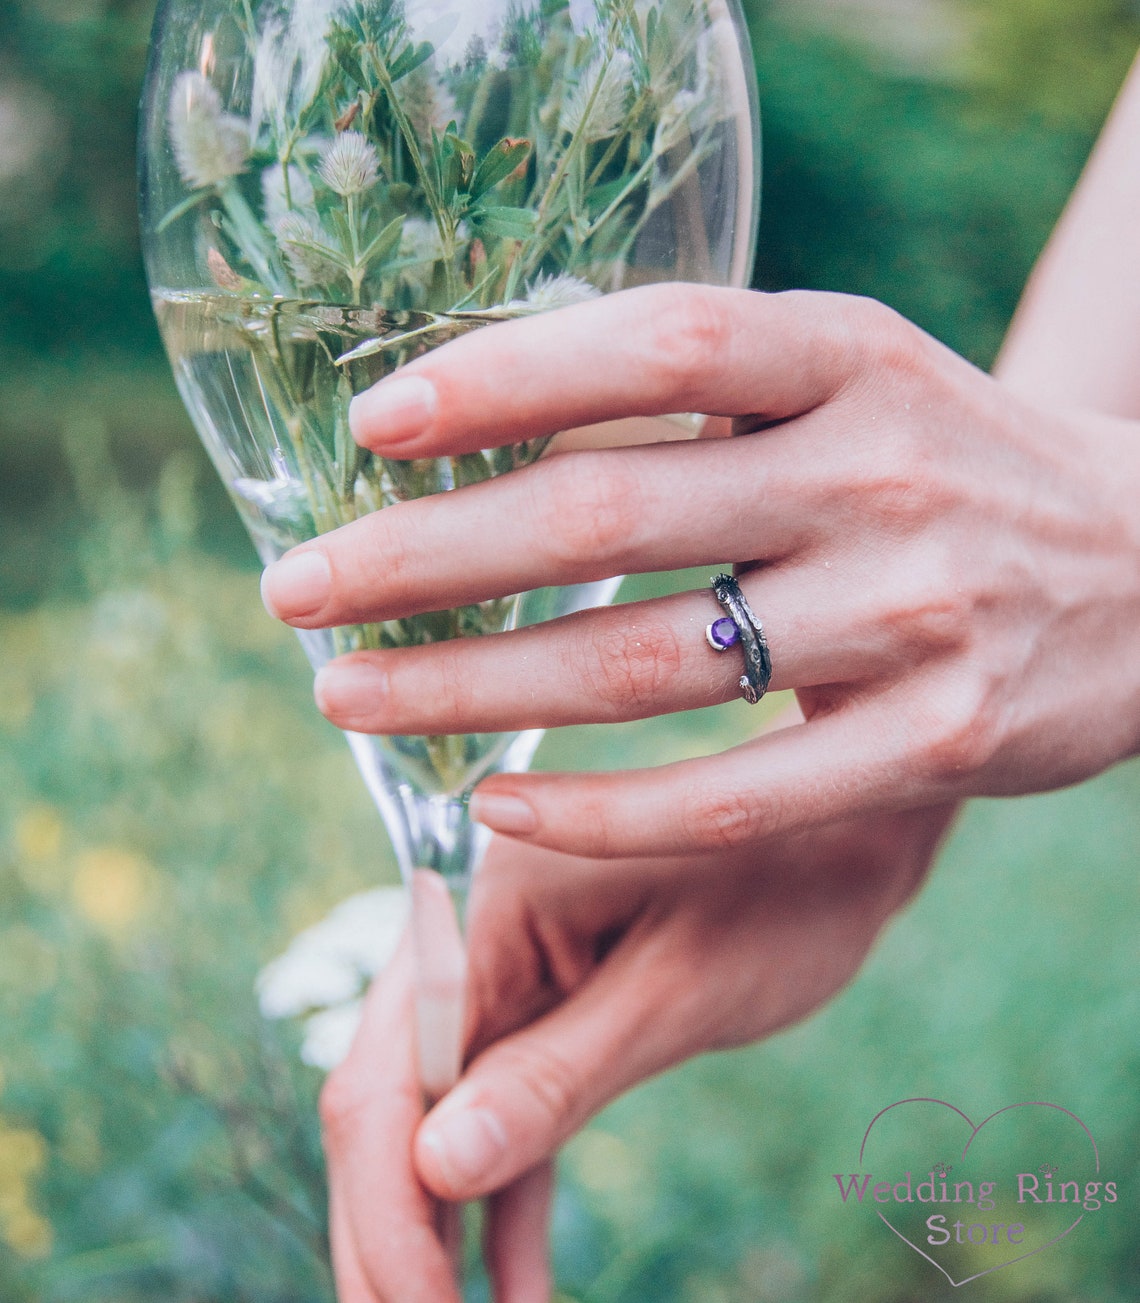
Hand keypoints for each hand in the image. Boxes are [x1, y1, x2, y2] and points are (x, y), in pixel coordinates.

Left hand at [261, 285, 1139, 858]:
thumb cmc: (947, 462)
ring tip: (346, 697)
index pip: (654, 341)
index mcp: (849, 356)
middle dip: (426, 556)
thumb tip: (486, 406)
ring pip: (647, 666)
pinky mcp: (933, 742)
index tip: (370, 423)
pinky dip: (601, 810)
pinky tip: (495, 809)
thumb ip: (699, 388)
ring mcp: (911, 614)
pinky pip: (732, 794)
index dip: (500, 374)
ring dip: (471, 689)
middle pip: (611, 512)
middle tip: (294, 591)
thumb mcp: (850, 381)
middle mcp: (879, 472)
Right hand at [320, 795, 955, 1296]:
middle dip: (396, 1234)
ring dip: (439, 1231)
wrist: (851, 827)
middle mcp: (476, 937)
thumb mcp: (679, 990)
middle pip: (394, 1104)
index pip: (388, 1071)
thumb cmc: (789, 882)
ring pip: (440, 1119)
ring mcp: (511, 976)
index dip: (387, 1207)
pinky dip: (509, 1201)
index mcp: (486, 906)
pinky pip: (508, 1114)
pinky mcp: (555, 1011)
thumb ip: (560, 1073)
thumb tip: (436, 1170)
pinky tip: (516, 1290)